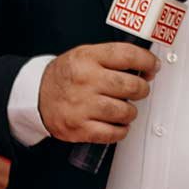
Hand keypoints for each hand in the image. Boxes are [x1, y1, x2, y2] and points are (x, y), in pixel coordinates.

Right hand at [38, 43, 157, 144]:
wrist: (36, 96)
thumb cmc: (65, 77)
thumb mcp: (84, 56)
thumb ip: (111, 58)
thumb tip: (145, 67)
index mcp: (87, 58)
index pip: (128, 55)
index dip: (147, 61)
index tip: (153, 67)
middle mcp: (85, 80)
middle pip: (131, 85)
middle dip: (142, 89)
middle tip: (140, 90)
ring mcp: (82, 105)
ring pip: (125, 111)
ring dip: (131, 112)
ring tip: (125, 109)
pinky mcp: (79, 128)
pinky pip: (113, 133)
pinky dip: (121, 130)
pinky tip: (117, 124)